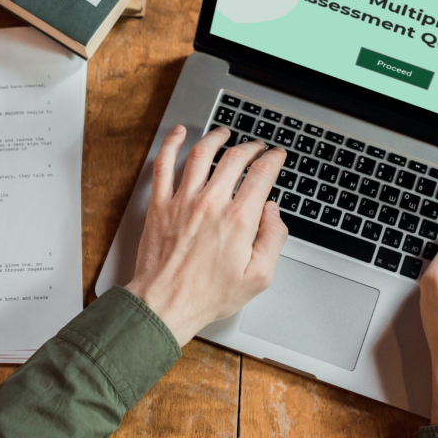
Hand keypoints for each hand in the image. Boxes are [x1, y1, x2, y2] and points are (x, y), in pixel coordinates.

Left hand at [125, 125, 288, 346]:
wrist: (165, 304)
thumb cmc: (209, 295)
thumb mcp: (258, 277)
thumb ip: (273, 240)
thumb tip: (273, 212)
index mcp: (238, 220)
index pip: (261, 174)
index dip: (273, 159)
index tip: (276, 156)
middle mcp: (211, 204)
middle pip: (234, 158)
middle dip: (251, 147)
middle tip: (256, 147)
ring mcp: (183, 202)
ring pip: (201, 154)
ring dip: (216, 138)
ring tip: (224, 133)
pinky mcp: (160, 205)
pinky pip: (163, 165)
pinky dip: (171, 144)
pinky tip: (179, 133)